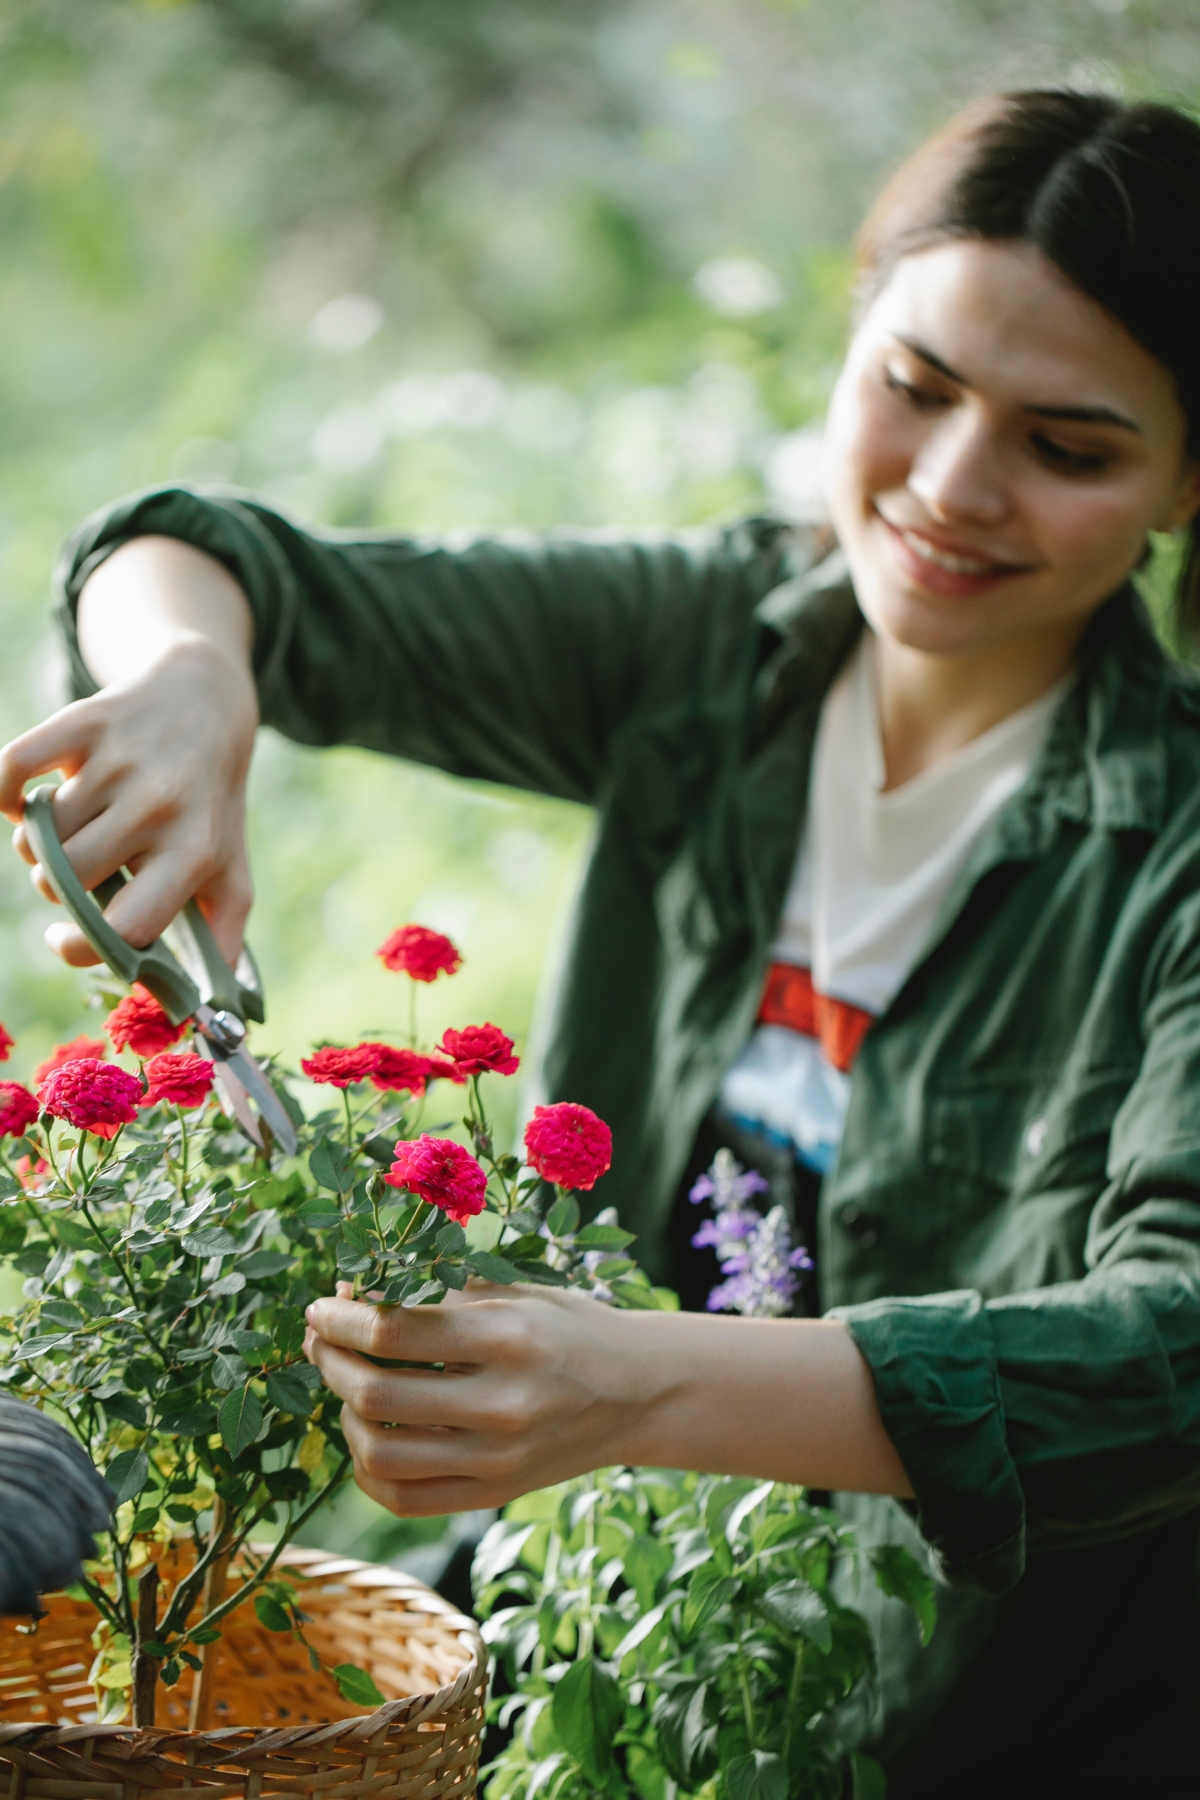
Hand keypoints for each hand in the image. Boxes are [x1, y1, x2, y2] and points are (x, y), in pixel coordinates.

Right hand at [0, 538, 256, 965]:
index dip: (82, 947)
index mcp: (194, 852)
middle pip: (65, 880)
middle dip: (54, 889)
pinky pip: (11, 770)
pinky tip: (25, 799)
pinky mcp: (85, 721)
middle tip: (72, 874)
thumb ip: (220, 939)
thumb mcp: (230, 869)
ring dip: (34, 844)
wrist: (204, 702)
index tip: (66, 940)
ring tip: (64, 833)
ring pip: (37, 835)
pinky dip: (5, 793)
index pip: (125, 926)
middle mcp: (160, 805)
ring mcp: (122, 762)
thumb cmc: (210, 804)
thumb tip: (206, 1013)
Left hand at [304, 1283, 649, 1516]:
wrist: (638, 1392)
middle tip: (322, 1340)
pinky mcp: (492, 1495)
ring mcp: (496, 1459)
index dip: (341, 1318)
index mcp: (507, 1338)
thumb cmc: (567, 1327)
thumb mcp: (513, 1290)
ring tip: (346, 1386)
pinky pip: (401, 1498)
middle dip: (330, 1362)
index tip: (322, 1307)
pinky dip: (367, 1467)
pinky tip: (369, 1434)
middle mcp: (502, 1405)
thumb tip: (352, 1296)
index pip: (393, 1332)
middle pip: (375, 1395)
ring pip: (379, 1453)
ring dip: (342, 1414)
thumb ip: (435, 1291)